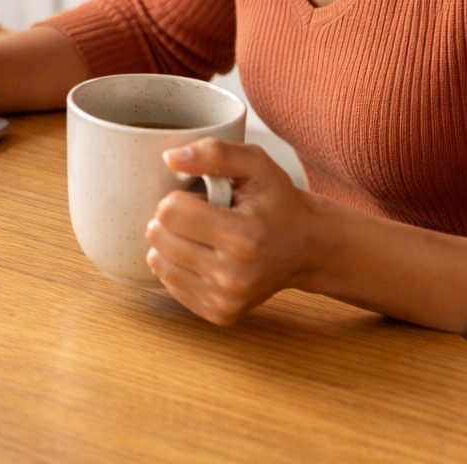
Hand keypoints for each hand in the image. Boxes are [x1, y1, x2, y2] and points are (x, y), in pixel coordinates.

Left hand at [146, 139, 316, 326]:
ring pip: (159, 263)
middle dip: (172, 220)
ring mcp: (226, 300)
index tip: (200, 198)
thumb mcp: (256, 165)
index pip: (170, 212)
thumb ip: (215, 152)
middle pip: (160, 238)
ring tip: (201, 235)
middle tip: (201, 216)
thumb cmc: (278, 202)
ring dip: (171, 243)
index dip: (178, 198)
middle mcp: (234, 275)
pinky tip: (202, 256)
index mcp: (243, 236)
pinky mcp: (220, 314)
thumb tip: (170, 158)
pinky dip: (178, 267)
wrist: (307, 247)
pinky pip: (171, 285)